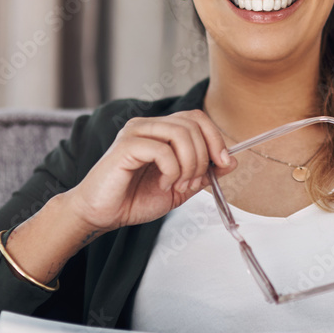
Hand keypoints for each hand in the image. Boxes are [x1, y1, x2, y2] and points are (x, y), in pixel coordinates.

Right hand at [63, 110, 237, 235]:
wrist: (101, 214)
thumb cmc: (133, 199)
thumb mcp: (179, 187)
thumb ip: (203, 173)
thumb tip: (232, 161)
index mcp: (160, 130)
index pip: (197, 118)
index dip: (215, 138)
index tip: (221, 164)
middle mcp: (148, 125)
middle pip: (192, 124)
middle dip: (203, 157)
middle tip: (192, 183)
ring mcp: (136, 132)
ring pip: (180, 134)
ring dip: (189, 165)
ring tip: (178, 185)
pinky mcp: (126, 145)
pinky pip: (163, 150)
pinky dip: (171, 171)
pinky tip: (162, 183)